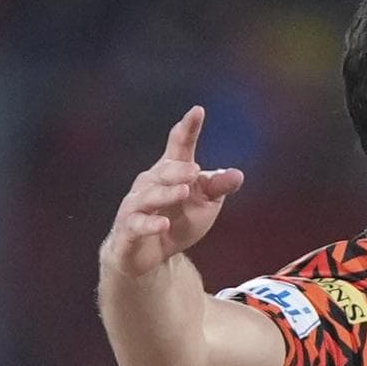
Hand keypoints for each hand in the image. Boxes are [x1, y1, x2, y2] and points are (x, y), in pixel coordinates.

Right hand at [101, 106, 244, 276]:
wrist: (151, 255)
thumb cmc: (178, 221)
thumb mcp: (205, 205)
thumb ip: (218, 188)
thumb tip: (238, 175)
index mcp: (171, 171)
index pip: (179, 145)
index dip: (188, 128)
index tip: (198, 111)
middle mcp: (150, 183)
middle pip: (164, 170)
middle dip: (177, 169)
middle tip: (195, 171)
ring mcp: (136, 205)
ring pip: (149, 195)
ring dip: (166, 193)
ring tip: (184, 192)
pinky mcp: (128, 229)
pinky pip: (137, 224)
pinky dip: (149, 224)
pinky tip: (163, 224)